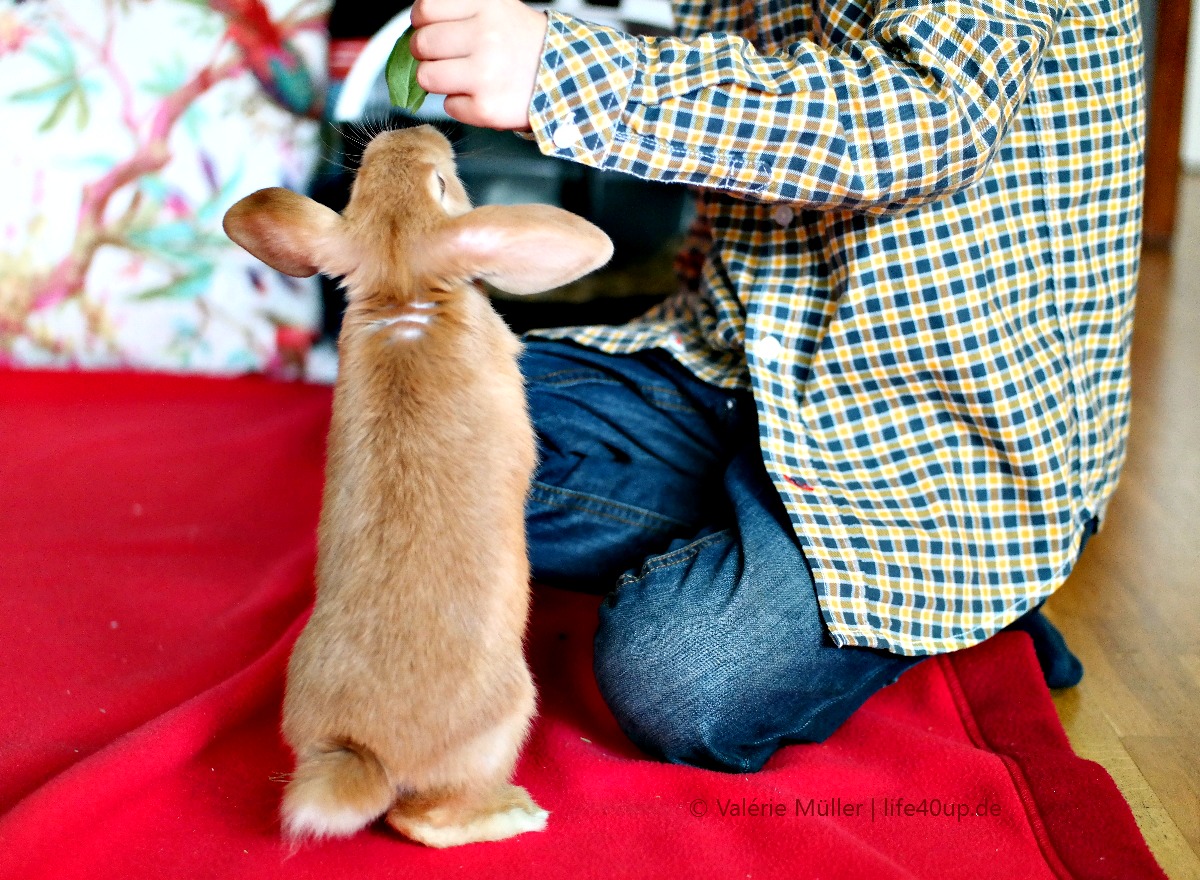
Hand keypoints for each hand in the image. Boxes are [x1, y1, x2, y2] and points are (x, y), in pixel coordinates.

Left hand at [409, 0, 548, 129]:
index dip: (423, 23)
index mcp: (486, 5)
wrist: (566, 79)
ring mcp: (485, 74)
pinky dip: (461, 103)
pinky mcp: (485, 108)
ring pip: (427, 77)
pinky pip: (449, 106)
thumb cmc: (524, 44)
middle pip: (421, 44)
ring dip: (439, 79)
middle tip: (448, 57)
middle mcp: (486, 36)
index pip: (425, 10)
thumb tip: (415, 27)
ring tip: (463, 76)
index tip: (433, 29)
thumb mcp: (498, 7)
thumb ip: (458, 9)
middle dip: (427, 54)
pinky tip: (482, 94)